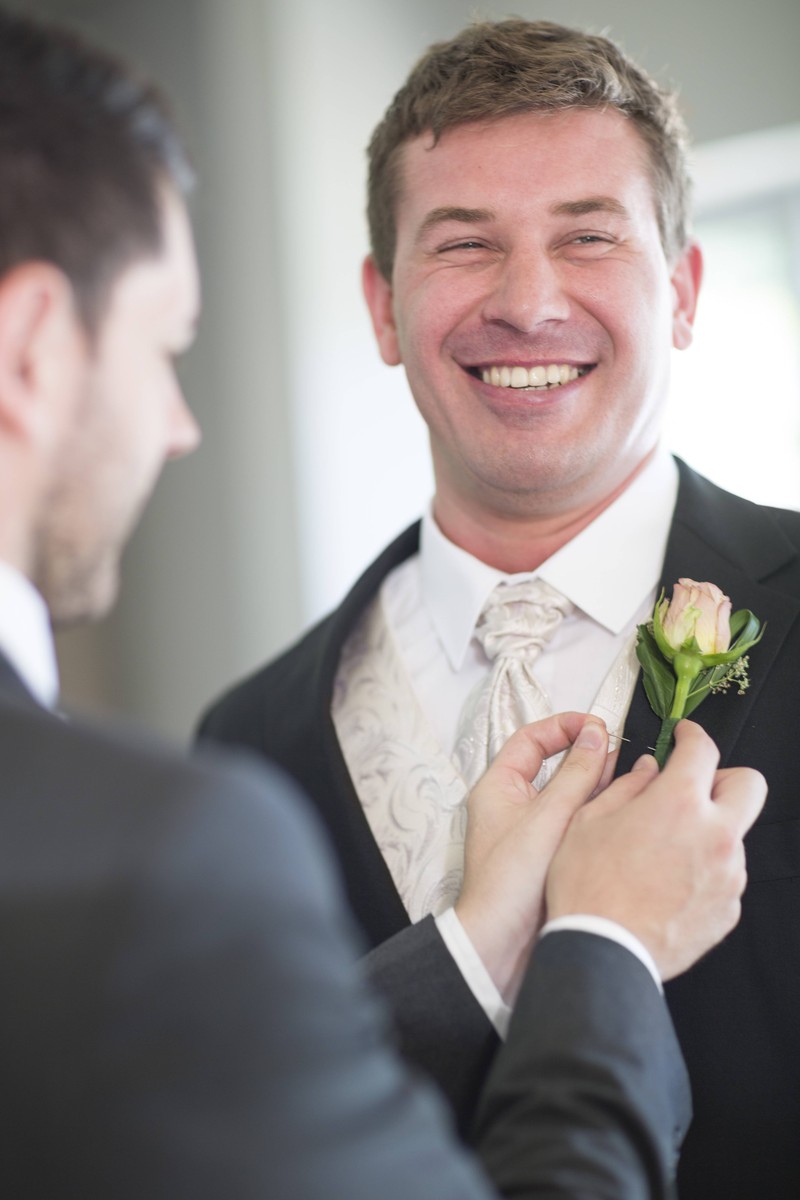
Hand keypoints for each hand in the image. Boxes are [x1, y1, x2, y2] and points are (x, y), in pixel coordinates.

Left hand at [455, 713, 614, 1001]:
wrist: (502, 946)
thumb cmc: (511, 883)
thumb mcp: (549, 817)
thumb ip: (576, 773)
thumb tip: (596, 734)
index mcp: (499, 787)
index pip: (531, 740)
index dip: (564, 727)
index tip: (597, 725)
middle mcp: (514, 805)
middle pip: (554, 765)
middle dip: (588, 755)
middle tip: (622, 751)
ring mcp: (534, 831)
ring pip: (571, 795)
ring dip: (599, 784)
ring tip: (633, 776)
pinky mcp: (552, 854)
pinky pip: (577, 822)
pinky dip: (599, 812)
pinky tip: (626, 808)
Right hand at [545, 720, 766, 979]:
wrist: (602, 951)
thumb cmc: (589, 886)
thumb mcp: (589, 820)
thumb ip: (626, 787)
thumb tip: (648, 771)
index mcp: (678, 804)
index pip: (703, 749)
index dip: (691, 734)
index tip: (683, 736)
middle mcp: (715, 835)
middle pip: (748, 785)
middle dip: (723, 779)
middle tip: (691, 789)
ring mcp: (728, 875)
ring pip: (734, 835)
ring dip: (708, 831)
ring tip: (665, 852)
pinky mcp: (728, 909)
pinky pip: (725, 876)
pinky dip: (704, 872)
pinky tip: (668, 884)